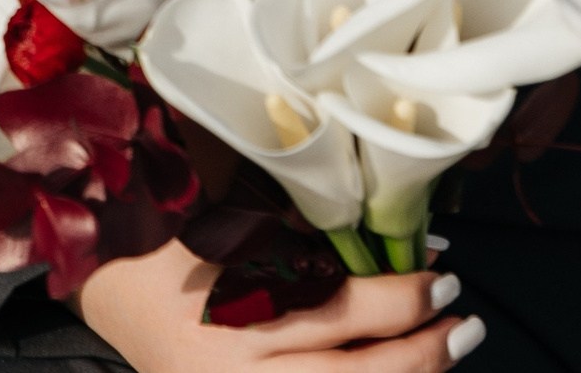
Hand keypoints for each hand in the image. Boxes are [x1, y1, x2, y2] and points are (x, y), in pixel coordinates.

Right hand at [77, 234, 479, 372]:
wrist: (118, 296)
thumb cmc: (181, 241)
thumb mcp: (234, 221)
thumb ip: (305, 229)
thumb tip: (394, 236)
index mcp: (229, 303)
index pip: (333, 309)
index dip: (396, 295)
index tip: (441, 269)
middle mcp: (235, 368)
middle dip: (418, 351)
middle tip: (463, 320)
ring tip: (451, 348)